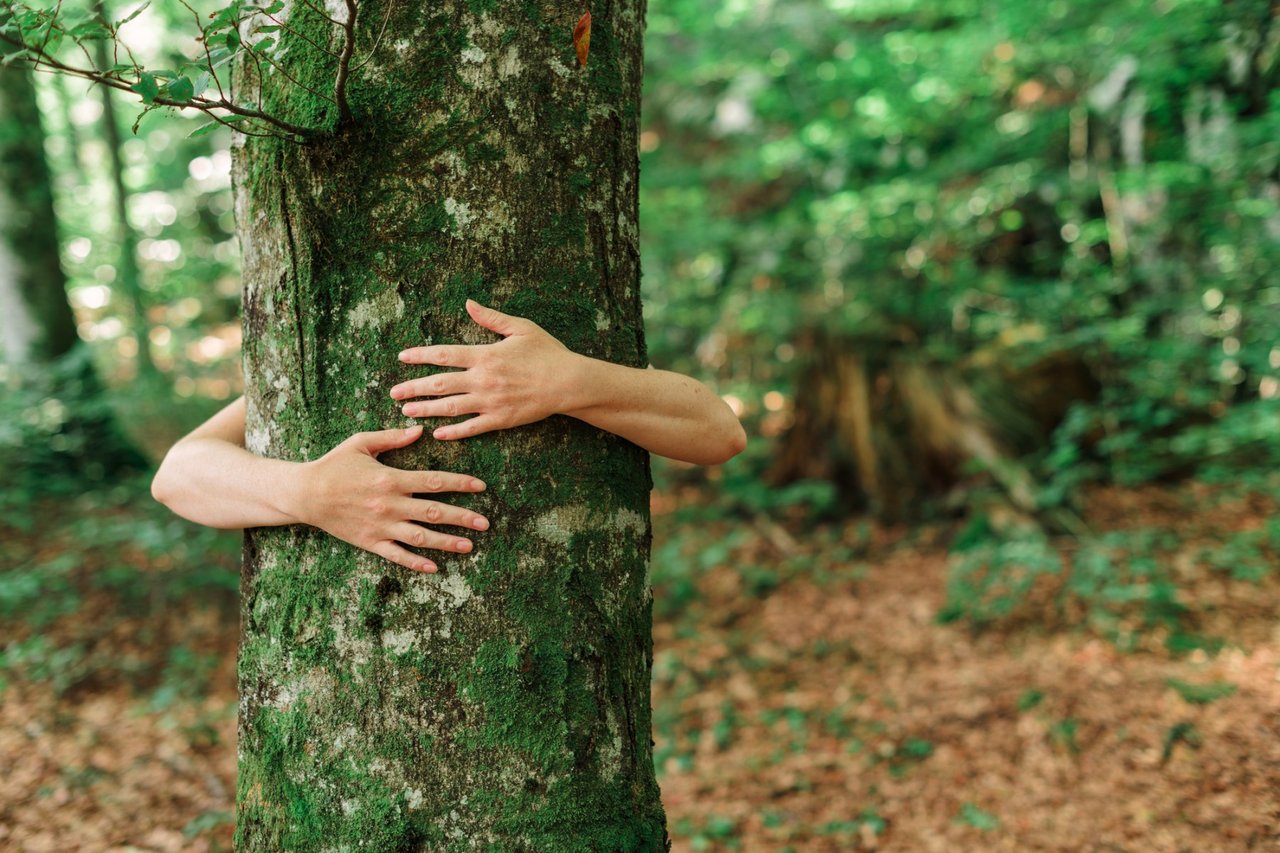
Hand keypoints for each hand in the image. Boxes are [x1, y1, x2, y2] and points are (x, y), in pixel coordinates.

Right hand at [292, 425, 488, 572]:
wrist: (304, 493)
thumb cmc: (334, 465)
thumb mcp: (361, 443)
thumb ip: (392, 437)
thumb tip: (419, 430)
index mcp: (391, 478)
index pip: (434, 481)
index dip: (461, 483)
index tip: (481, 486)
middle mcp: (390, 504)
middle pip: (434, 512)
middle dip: (463, 517)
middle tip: (485, 523)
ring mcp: (381, 526)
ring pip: (420, 537)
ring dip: (447, 542)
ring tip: (469, 546)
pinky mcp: (370, 542)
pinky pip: (396, 555)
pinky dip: (415, 562)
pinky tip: (434, 567)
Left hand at [391, 299, 581, 439]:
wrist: (568, 382)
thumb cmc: (547, 353)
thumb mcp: (521, 328)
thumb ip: (491, 318)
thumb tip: (468, 303)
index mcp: (485, 355)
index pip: (444, 355)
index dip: (420, 356)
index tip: (402, 358)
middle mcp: (483, 379)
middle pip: (440, 384)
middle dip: (414, 388)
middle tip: (394, 392)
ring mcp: (490, 401)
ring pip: (450, 407)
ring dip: (427, 409)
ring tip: (407, 411)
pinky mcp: (500, 419)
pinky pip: (472, 427)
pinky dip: (453, 431)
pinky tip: (438, 433)